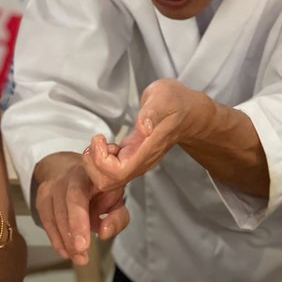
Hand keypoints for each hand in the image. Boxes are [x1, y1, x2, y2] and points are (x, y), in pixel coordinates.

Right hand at [35, 152, 128, 265]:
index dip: (78, 221)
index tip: (83, 244)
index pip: (78, 196)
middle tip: (81, 256)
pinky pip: (46, 221)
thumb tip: (104, 234)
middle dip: (71, 235)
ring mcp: (51, 186)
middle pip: (63, 208)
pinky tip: (66, 251)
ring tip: (78, 257)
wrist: (72, 169)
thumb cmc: (98, 187)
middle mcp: (67, 177)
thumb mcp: (116, 199)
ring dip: (64, 241)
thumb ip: (116, 217)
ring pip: (53, 216)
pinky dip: (56, 239)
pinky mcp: (42, 197)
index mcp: (90, 174)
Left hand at [83, 79, 207, 192]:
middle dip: (92, 165)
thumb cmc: (176, 103)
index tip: (100, 138)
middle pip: (108, 183)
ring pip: (107, 179)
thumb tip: (143, 128)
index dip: (100, 160)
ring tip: (100, 142)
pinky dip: (99, 160)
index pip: (118, 172)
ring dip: (94, 163)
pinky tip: (106, 144)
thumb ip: (152, 113)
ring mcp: (136, 162)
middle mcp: (140, 161)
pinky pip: (110, 171)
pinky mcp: (132, 158)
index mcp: (146, 150)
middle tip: (96, 142)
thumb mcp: (163, 98)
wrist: (189, 112)